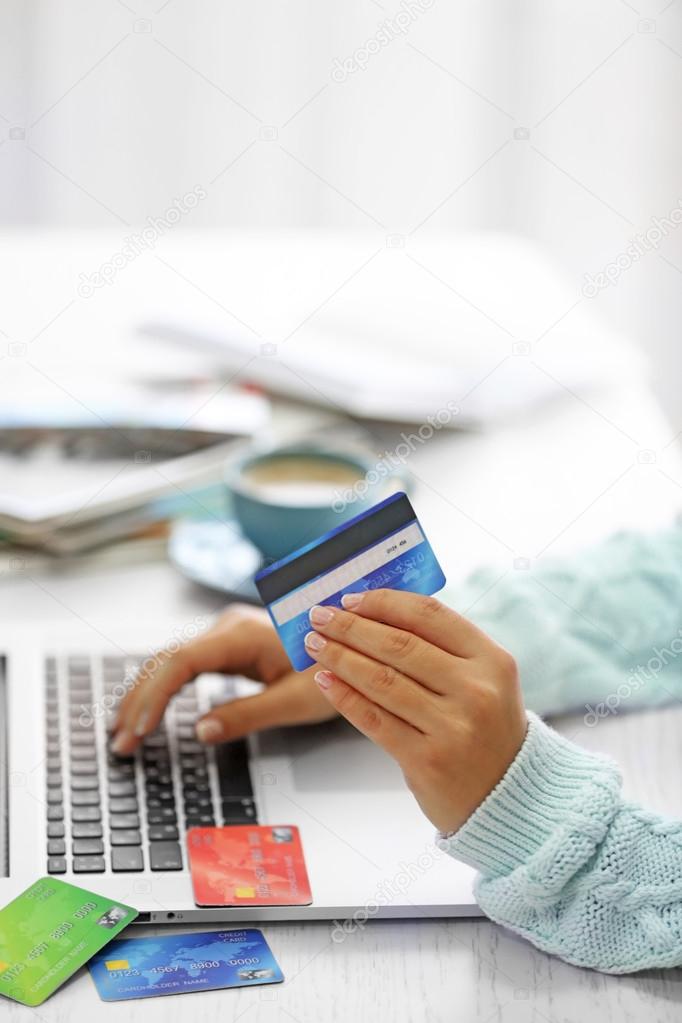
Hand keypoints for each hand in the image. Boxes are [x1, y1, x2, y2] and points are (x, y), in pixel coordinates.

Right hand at [111, 605, 336, 753]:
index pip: (181, 661)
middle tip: (121, 743)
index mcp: (243, 634)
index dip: (155, 695)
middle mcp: (229, 626)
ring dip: (147, 694)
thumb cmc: (333, 669)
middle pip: (167, 659)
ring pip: (172, 660)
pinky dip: (165, 688)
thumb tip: (200, 732)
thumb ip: (246, 715)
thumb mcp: (296, 701)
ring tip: (125, 732)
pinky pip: (186, 664)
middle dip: (140, 700)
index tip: (139, 728)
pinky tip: (150, 711)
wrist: (357, 644)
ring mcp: (227, 633)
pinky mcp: (230, 644)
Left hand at [303, 589, 526, 833]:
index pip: (429, 615)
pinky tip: (326, 681)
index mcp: (492, 660)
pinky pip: (374, 719)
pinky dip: (344, 697)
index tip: (350, 599)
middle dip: (351, 627)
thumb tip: (373, 615)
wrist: (509, 797)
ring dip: (340, 657)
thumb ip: (441, 648)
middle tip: (320, 616)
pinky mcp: (428, 760)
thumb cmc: (486, 730)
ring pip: (382, 680)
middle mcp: (476, 690)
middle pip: (400, 645)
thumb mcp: (483, 681)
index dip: (383, 603)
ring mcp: (453, 727)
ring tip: (316, 645)